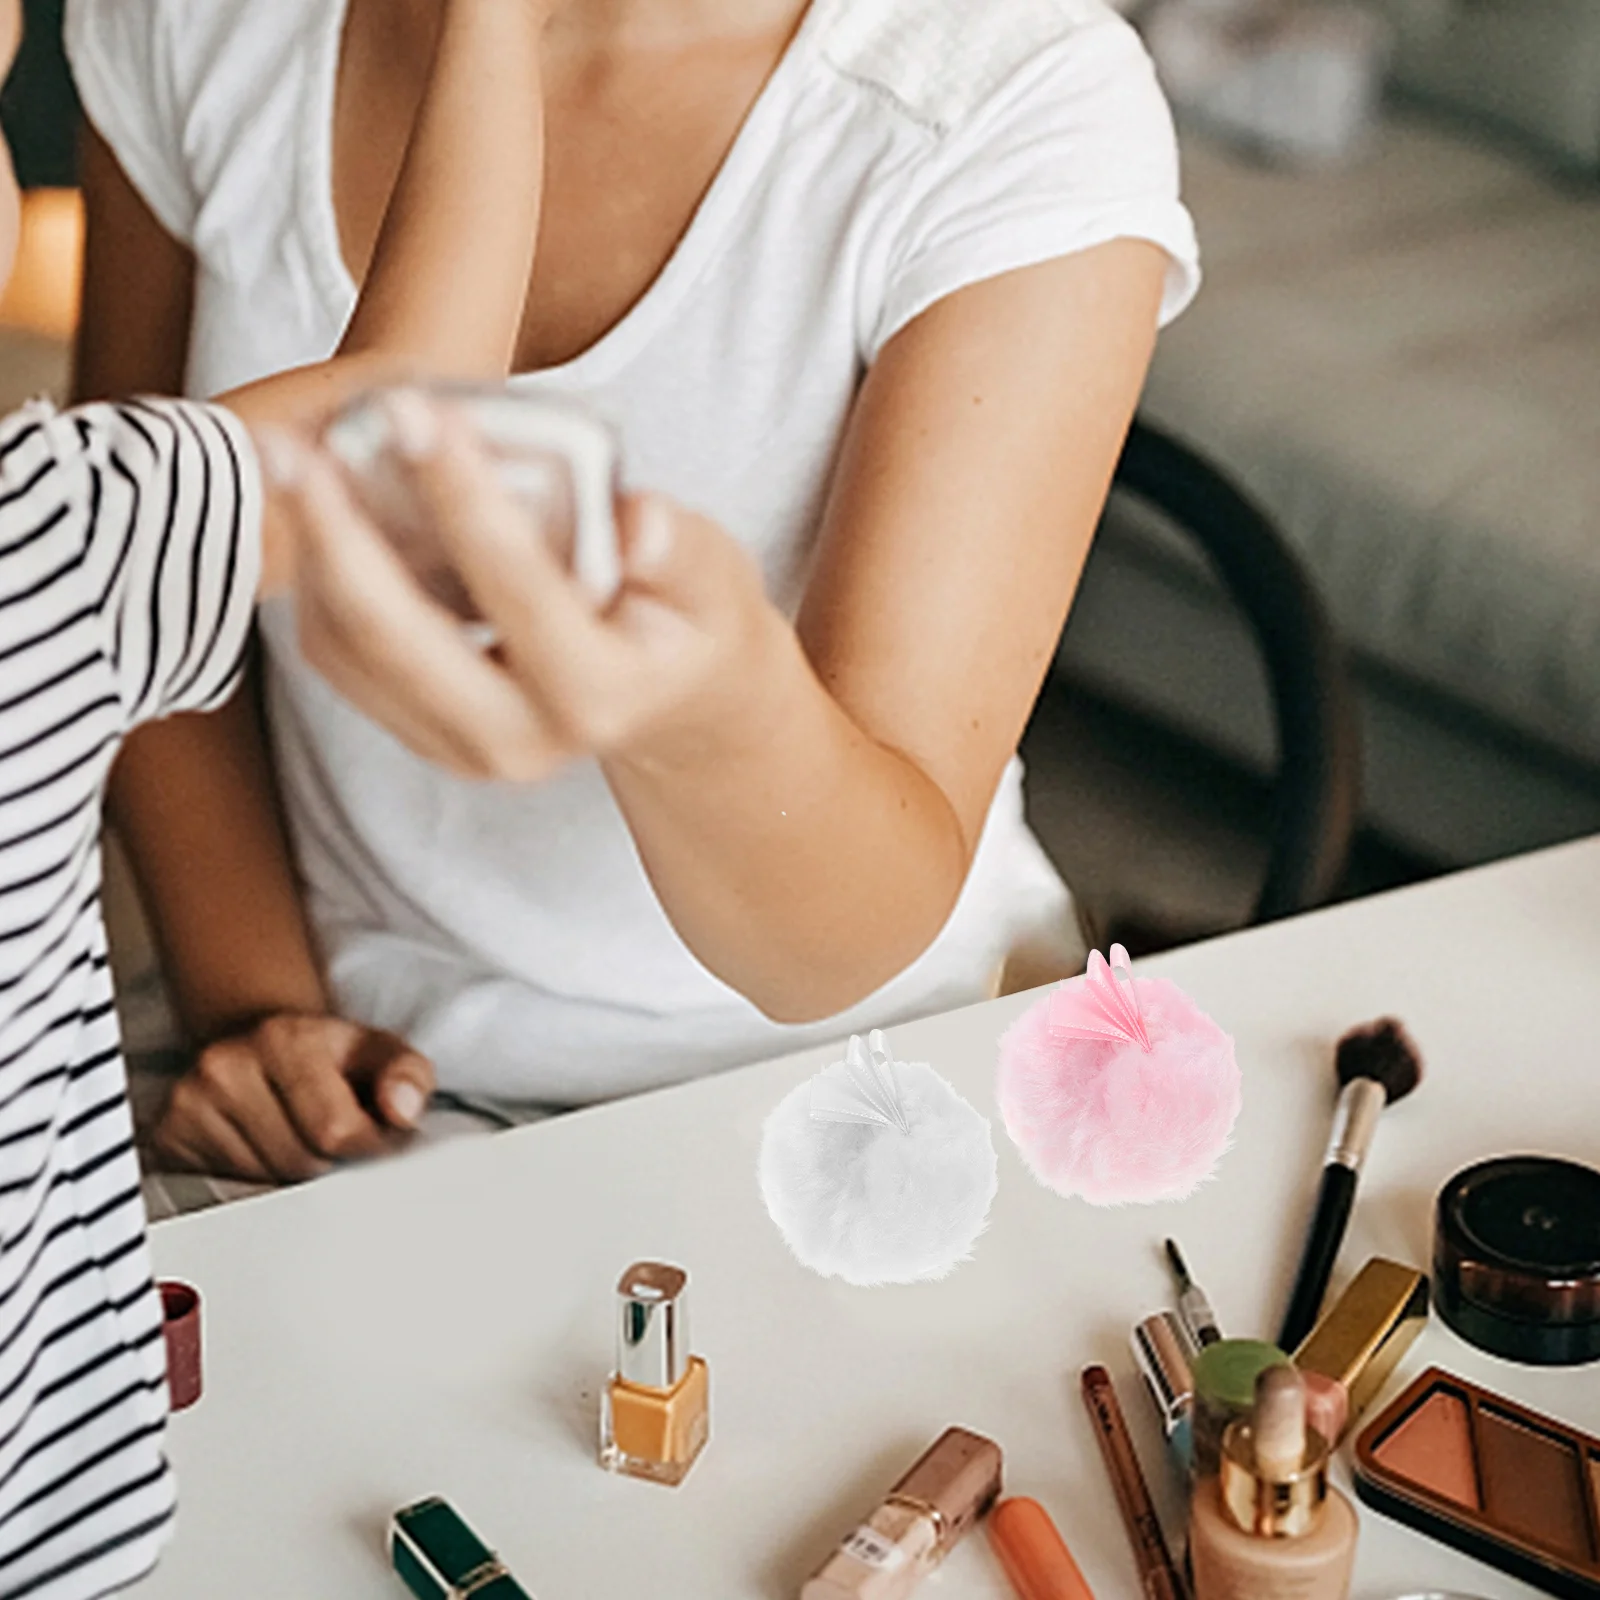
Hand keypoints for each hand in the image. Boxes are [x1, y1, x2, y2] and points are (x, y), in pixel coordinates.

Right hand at [153, 1015, 434, 1182]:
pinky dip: (253, 1185)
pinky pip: (223, 1193)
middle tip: (338, 1140)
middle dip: (332, 1164)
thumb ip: (408, 1076)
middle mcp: (226, 1066)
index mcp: (284, 1039)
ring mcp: (188, 1103)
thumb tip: (403, 1112)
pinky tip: (263, 1150)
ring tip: (300, 1139)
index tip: (378, 1138)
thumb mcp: (381, 1052)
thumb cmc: (329, 1057)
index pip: (336, 1131)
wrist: (260, 1042)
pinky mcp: (167, 1137)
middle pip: (299, 1165)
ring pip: (262, 1187)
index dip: (370, 1147)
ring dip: (292, 1179)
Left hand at [262, 395, 786, 782]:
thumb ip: (681, 551)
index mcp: (599, 697)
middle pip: (397, 637)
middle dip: (336, 532)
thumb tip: (638, 523)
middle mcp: (521, 740)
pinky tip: (318, 509)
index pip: (517, 587)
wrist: (668, 700)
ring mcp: (463, 747)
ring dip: (311, 550)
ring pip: (351, 649)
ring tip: (290, 457)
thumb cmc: (686, 619)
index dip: (460, 495)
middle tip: (292, 443)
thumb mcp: (713, 580)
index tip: (412, 409)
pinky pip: (341, 659)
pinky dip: (318, 581)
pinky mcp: (422, 734)